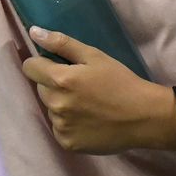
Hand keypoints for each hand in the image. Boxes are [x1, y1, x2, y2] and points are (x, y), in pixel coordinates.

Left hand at [21, 27, 175, 153]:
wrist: (145, 117)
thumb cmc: (121, 82)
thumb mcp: (94, 56)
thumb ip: (61, 44)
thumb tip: (33, 32)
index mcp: (60, 80)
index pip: (30, 67)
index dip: (41, 64)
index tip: (57, 66)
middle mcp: (56, 104)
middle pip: (40, 88)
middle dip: (53, 84)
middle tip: (80, 86)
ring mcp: (61, 126)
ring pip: (50, 108)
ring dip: (61, 104)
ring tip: (87, 104)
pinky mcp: (67, 143)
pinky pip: (58, 128)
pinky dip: (68, 124)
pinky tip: (88, 120)